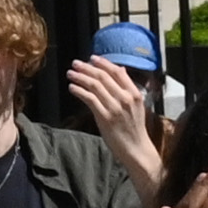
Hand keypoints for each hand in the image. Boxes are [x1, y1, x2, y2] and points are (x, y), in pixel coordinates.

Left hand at [66, 54, 167, 203]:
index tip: (92, 58)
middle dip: (87, 68)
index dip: (103, 63)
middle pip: (103, 76)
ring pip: (94, 85)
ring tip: (70, 74)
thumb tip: (121, 69)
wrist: (136, 149)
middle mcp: (125, 98)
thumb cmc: (134, 128)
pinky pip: (89, 99)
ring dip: (80, 77)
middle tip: (75, 63)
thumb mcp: (136, 104)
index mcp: (134, 93)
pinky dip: (79, 91)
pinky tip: (72, 88)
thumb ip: (127, 87)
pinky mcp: (105, 117)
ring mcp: (115, 107)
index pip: (117, 72)